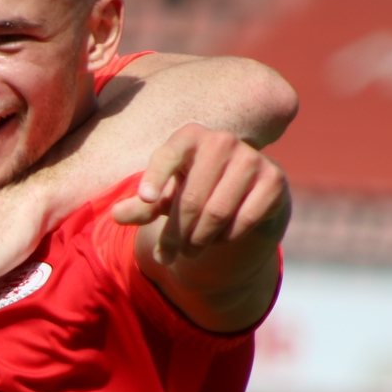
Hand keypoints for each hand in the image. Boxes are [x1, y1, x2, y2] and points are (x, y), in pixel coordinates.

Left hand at [112, 123, 287, 263]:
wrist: (244, 190)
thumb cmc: (192, 189)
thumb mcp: (163, 196)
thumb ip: (140, 206)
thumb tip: (117, 215)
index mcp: (189, 137)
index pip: (168, 156)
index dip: (155, 177)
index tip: (146, 199)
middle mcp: (221, 140)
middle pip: (191, 200)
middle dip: (176, 234)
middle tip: (167, 254)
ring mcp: (252, 157)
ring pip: (216, 214)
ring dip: (199, 240)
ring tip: (190, 249)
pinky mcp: (273, 179)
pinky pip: (243, 220)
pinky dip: (226, 237)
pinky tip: (219, 237)